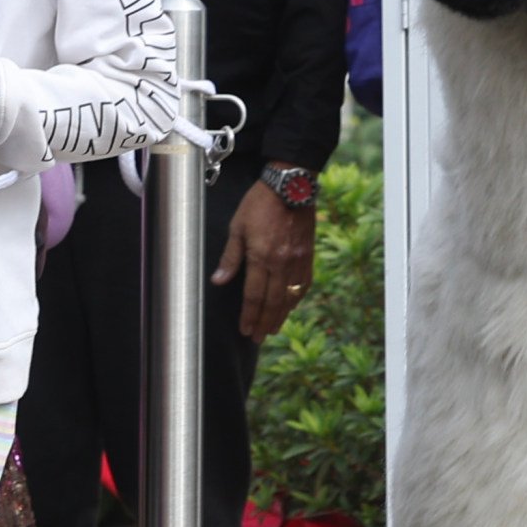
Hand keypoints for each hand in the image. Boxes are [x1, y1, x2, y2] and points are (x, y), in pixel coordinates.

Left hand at [214, 185, 316, 341]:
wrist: (291, 187)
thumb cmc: (259, 203)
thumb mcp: (237, 227)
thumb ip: (230, 257)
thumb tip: (219, 280)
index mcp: (261, 257)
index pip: (254, 296)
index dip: (250, 316)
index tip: (245, 330)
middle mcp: (282, 263)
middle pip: (273, 302)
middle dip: (265, 323)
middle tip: (258, 338)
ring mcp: (298, 261)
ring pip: (290, 297)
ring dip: (281, 316)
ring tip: (273, 330)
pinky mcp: (308, 256)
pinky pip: (303, 284)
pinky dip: (296, 299)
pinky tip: (290, 307)